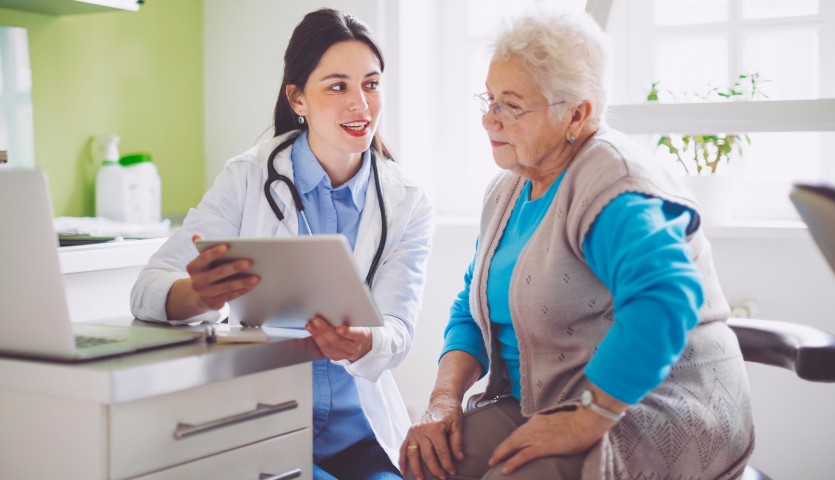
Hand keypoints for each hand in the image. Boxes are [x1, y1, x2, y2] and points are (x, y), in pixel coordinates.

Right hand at [186, 234, 259, 309]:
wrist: (195, 296)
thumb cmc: (205, 273)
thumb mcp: (201, 262)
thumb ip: (203, 249)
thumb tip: (196, 236)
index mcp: (193, 268)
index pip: (204, 258)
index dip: (214, 252)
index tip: (227, 246)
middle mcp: (197, 281)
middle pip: (219, 273)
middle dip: (235, 267)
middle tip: (250, 262)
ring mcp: (205, 294)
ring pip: (227, 286)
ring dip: (243, 282)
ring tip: (256, 277)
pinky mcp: (213, 303)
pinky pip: (230, 296)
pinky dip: (242, 290)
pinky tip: (252, 285)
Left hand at [304, 315, 372, 361]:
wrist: (361, 344)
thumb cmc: (357, 328)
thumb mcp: (358, 322)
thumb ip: (349, 318)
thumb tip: (334, 310)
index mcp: (361, 336)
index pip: (353, 334)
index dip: (345, 331)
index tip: (337, 328)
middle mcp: (353, 348)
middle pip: (337, 340)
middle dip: (325, 330)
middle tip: (316, 319)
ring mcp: (344, 354)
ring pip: (328, 346)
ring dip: (317, 335)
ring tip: (310, 325)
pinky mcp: (335, 357)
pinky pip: (324, 349)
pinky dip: (316, 340)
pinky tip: (312, 331)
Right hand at [400, 393, 464, 479]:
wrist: (441, 400)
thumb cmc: (451, 412)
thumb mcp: (457, 425)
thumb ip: (457, 442)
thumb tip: (459, 459)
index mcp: (434, 427)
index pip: (441, 451)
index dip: (447, 464)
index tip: (452, 472)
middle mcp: (421, 430)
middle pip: (427, 456)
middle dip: (435, 469)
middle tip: (442, 478)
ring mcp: (413, 432)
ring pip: (413, 455)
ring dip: (416, 470)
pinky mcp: (409, 433)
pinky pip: (404, 449)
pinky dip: (402, 461)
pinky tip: (404, 472)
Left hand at [487, 406, 613, 474]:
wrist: (585, 423)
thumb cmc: (578, 423)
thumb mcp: (559, 422)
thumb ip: (550, 427)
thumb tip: (550, 434)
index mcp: (537, 420)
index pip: (520, 431)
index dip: (511, 440)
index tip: (506, 447)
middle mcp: (533, 427)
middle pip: (512, 438)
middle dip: (501, 449)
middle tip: (492, 458)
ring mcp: (536, 437)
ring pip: (513, 446)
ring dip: (501, 455)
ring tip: (493, 463)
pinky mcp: (542, 447)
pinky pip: (522, 456)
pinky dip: (512, 463)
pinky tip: (505, 469)